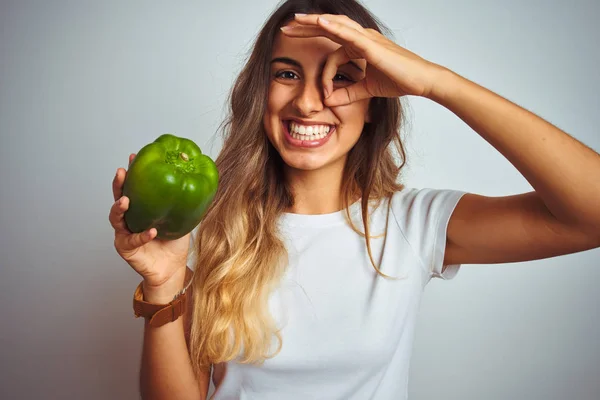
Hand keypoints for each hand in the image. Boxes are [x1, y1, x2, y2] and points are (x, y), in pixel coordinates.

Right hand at [109, 153, 190, 299]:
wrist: (172, 267)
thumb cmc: (174, 241)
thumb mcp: (182, 216)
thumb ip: (185, 201)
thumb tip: (200, 179)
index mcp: (140, 207)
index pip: (134, 186)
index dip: (133, 172)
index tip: (134, 157)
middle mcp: (128, 218)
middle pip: (118, 197)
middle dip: (118, 184)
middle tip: (122, 172)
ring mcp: (124, 233)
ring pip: (116, 218)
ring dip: (120, 208)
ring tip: (126, 200)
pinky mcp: (126, 248)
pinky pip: (132, 240)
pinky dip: (142, 235)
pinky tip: (151, 231)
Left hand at [281, 14, 445, 104]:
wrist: (421, 81)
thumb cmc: (399, 80)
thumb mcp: (366, 89)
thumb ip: (348, 93)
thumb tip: (328, 102)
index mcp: (359, 46)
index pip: (330, 44)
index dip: (317, 57)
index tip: (314, 80)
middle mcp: (361, 38)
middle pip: (328, 27)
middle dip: (305, 27)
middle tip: (285, 27)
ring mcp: (367, 38)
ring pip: (336, 25)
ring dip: (314, 22)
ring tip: (296, 20)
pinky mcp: (372, 45)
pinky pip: (349, 34)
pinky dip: (333, 27)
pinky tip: (319, 23)